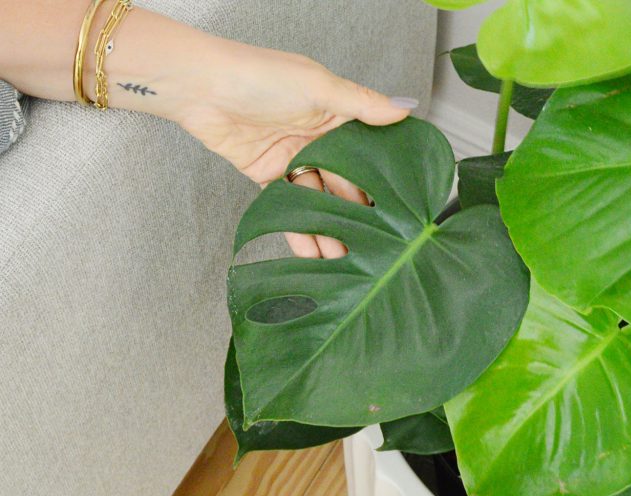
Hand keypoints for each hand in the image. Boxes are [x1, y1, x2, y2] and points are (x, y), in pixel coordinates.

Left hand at [174, 40, 417, 257]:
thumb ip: (362, 103)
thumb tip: (405, 108)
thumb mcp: (319, 86)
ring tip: (347, 260)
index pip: (367, 151)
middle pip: (344, 181)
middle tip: (377, 245)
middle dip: (358, 214)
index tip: (400, 207)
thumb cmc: (259, 75)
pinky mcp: (268, 176)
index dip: (381, 178)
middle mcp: (317, 138)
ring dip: (331, 228)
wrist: (201, 88)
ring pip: (319, 200)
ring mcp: (293, 158)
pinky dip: (300, 231)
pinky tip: (315, 256)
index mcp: (334, 114)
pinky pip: (288, 207)